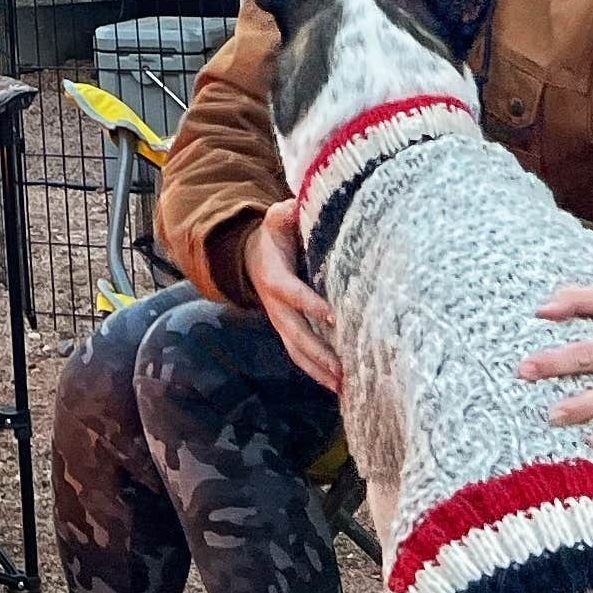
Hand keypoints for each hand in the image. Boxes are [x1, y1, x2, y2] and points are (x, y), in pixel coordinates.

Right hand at [245, 199, 341, 393]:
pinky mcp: (288, 332)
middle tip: (341, 367)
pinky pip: (299, 357)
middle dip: (318, 352)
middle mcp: (275, 306)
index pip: (292, 293)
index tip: (333, 318)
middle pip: (295, 333)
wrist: (250, 258)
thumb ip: (285, 214)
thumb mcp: (276, 221)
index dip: (310, 305)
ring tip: (342, 386)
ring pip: (297, 351)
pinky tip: (339, 388)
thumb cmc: (274, 237)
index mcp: (274, 276)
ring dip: (318, 370)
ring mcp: (280, 322)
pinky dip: (317, 373)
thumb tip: (295, 205)